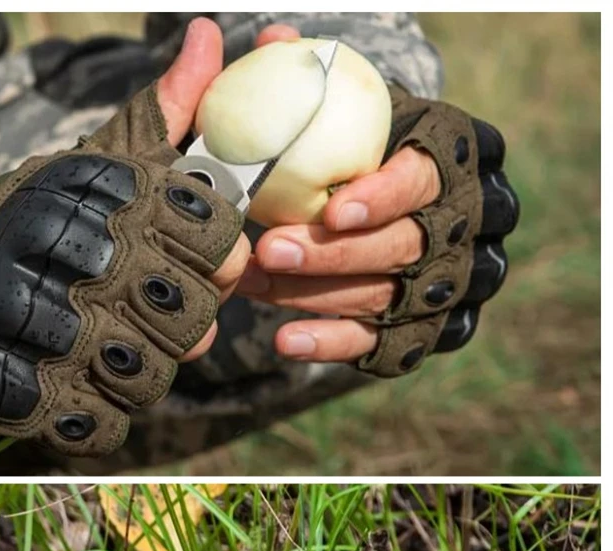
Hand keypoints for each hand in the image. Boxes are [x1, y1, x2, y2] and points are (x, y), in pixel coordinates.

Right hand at [0, 18, 247, 457]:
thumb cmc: (42, 222)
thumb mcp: (100, 163)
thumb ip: (167, 116)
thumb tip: (215, 38)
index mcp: (100, 191)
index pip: (215, 233)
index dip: (223, 258)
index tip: (206, 263)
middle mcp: (65, 251)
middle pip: (187, 314)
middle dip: (187, 324)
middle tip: (159, 318)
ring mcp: (29, 323)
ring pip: (147, 376)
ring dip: (143, 374)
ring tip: (120, 355)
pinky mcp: (5, 389)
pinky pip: (98, 425)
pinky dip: (101, 419)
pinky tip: (85, 392)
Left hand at [237, 24, 517, 373]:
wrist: (368, 209)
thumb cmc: (351, 149)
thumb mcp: (340, 110)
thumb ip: (311, 81)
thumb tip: (275, 39)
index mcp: (455, 159)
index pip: (428, 179)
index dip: (385, 197)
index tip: (332, 209)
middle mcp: (464, 226)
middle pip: (406, 246)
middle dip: (335, 254)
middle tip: (271, 249)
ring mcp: (447, 285)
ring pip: (387, 297)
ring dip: (315, 293)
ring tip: (252, 282)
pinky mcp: (421, 332)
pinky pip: (382, 347)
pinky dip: (331, 344)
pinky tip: (284, 342)